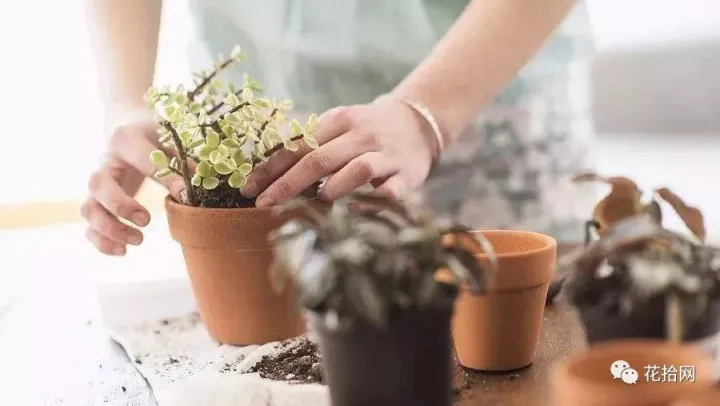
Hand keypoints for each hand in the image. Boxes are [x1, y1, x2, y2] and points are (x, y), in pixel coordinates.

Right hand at [81, 119, 187, 254]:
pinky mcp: (96, 201)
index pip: (143, 160)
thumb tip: (201, 186)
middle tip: (146, 220)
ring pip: (88, 209)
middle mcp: (104, 161)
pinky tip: (123, 251)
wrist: (126, 127)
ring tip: (139, 240)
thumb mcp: (171, 138)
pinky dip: (101, 242)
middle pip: (97, 185)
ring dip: (110, 229)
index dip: (166, 180)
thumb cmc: (155, 134)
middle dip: (120, 206)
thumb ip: (184, 160)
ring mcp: (97, 184)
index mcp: (126, 139)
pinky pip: (88, 225)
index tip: (186, 198)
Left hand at [246, 95, 438, 206]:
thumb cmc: (366, 131)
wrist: (418, 123)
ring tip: (318, 200)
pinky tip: (355, 208)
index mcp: (339, 120)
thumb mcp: (338, 126)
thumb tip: (263, 169)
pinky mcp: (408, 175)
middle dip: (287, 184)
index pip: (298, 145)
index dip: (271, 167)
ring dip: (334, 187)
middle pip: (320, 159)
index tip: (247, 188)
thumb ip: (308, 143)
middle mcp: (361, 135)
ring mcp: (386, 155)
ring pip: (358, 170)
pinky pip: (390, 191)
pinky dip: (372, 201)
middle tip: (263, 204)